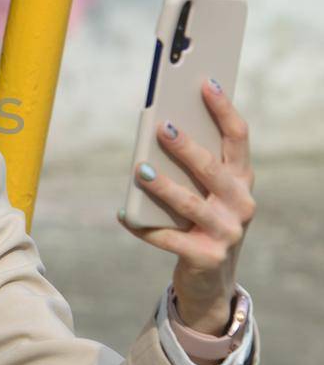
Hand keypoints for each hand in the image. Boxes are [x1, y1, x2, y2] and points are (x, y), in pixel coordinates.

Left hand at [116, 78, 255, 329]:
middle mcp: (241, 204)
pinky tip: (123, 214)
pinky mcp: (206, 257)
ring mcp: (227, 233)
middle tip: (161, 127)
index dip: (223, 109)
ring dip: (162, 186)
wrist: (212, 281)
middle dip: (186, 147)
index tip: (205, 83)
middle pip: (212, 169)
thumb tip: (161, 129)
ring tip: (140, 170)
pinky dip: (142, 226)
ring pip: (190, 203)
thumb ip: (195, 165)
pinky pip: (168, 238)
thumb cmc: (203, 221)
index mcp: (242, 180)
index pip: (238, 137)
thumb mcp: (208, 193)